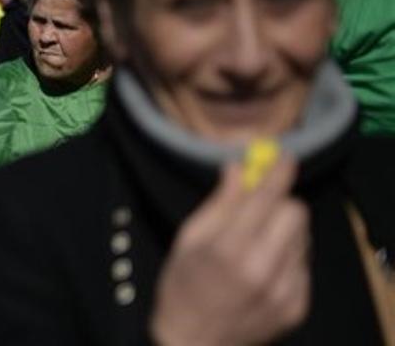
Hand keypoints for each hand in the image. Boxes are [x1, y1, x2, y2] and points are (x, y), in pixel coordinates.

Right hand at [150, 157, 309, 345]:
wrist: (194, 342)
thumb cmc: (182, 285)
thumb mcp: (189, 239)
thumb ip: (219, 204)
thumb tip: (238, 168)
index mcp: (230, 248)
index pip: (267, 198)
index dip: (278, 173)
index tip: (285, 157)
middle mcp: (264, 268)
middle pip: (296, 213)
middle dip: (281, 204)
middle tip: (262, 209)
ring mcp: (285, 290)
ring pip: (303, 238)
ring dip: (285, 232)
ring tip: (259, 245)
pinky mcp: (298, 306)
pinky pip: (303, 266)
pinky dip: (288, 259)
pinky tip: (264, 270)